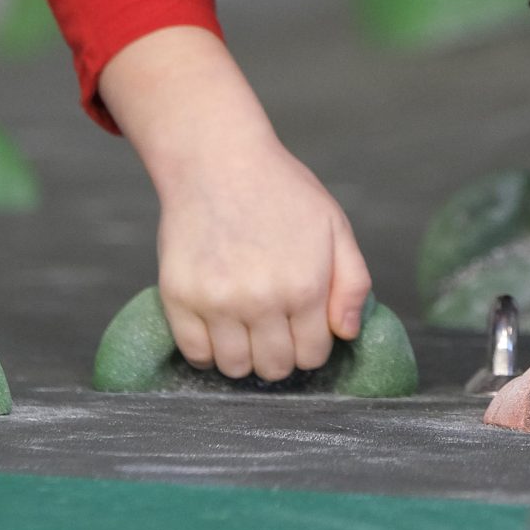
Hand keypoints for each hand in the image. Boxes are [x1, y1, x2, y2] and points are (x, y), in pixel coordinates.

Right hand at [98, 26, 373, 381]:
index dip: (311, 346)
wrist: (218, 161)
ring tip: (246, 327)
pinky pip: (195, 354)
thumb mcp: (334, 226)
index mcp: (305, 286)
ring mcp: (216, 302)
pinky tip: (218, 326)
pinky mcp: (178, 298)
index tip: (302, 329)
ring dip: (244, 356)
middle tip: (274, 328)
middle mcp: (261, 300)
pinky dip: (208, 351)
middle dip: (281, 355)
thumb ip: (351, 283)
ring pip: (235, 368)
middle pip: (275, 368)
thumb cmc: (281, 192)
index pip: (313, 354)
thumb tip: (346, 333)